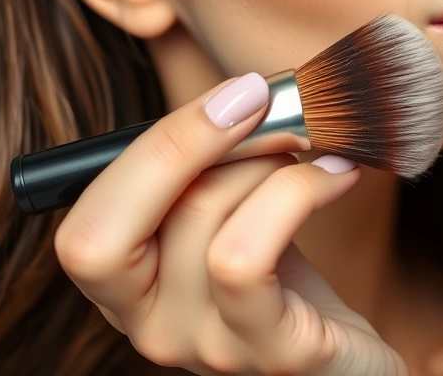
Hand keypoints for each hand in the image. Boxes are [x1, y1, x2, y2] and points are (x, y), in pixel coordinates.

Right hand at [54, 73, 406, 374]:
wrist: (357, 360)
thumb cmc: (294, 284)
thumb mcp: (236, 222)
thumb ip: (211, 173)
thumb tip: (241, 94)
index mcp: (129, 290)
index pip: (84, 224)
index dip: (154, 146)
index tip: (234, 94)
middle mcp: (151, 328)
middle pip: (111, 228)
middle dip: (187, 140)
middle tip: (263, 100)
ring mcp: (208, 348)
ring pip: (199, 221)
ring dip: (263, 162)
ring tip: (311, 151)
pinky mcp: (273, 356)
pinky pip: (248, 259)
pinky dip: (298, 192)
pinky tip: (338, 175)